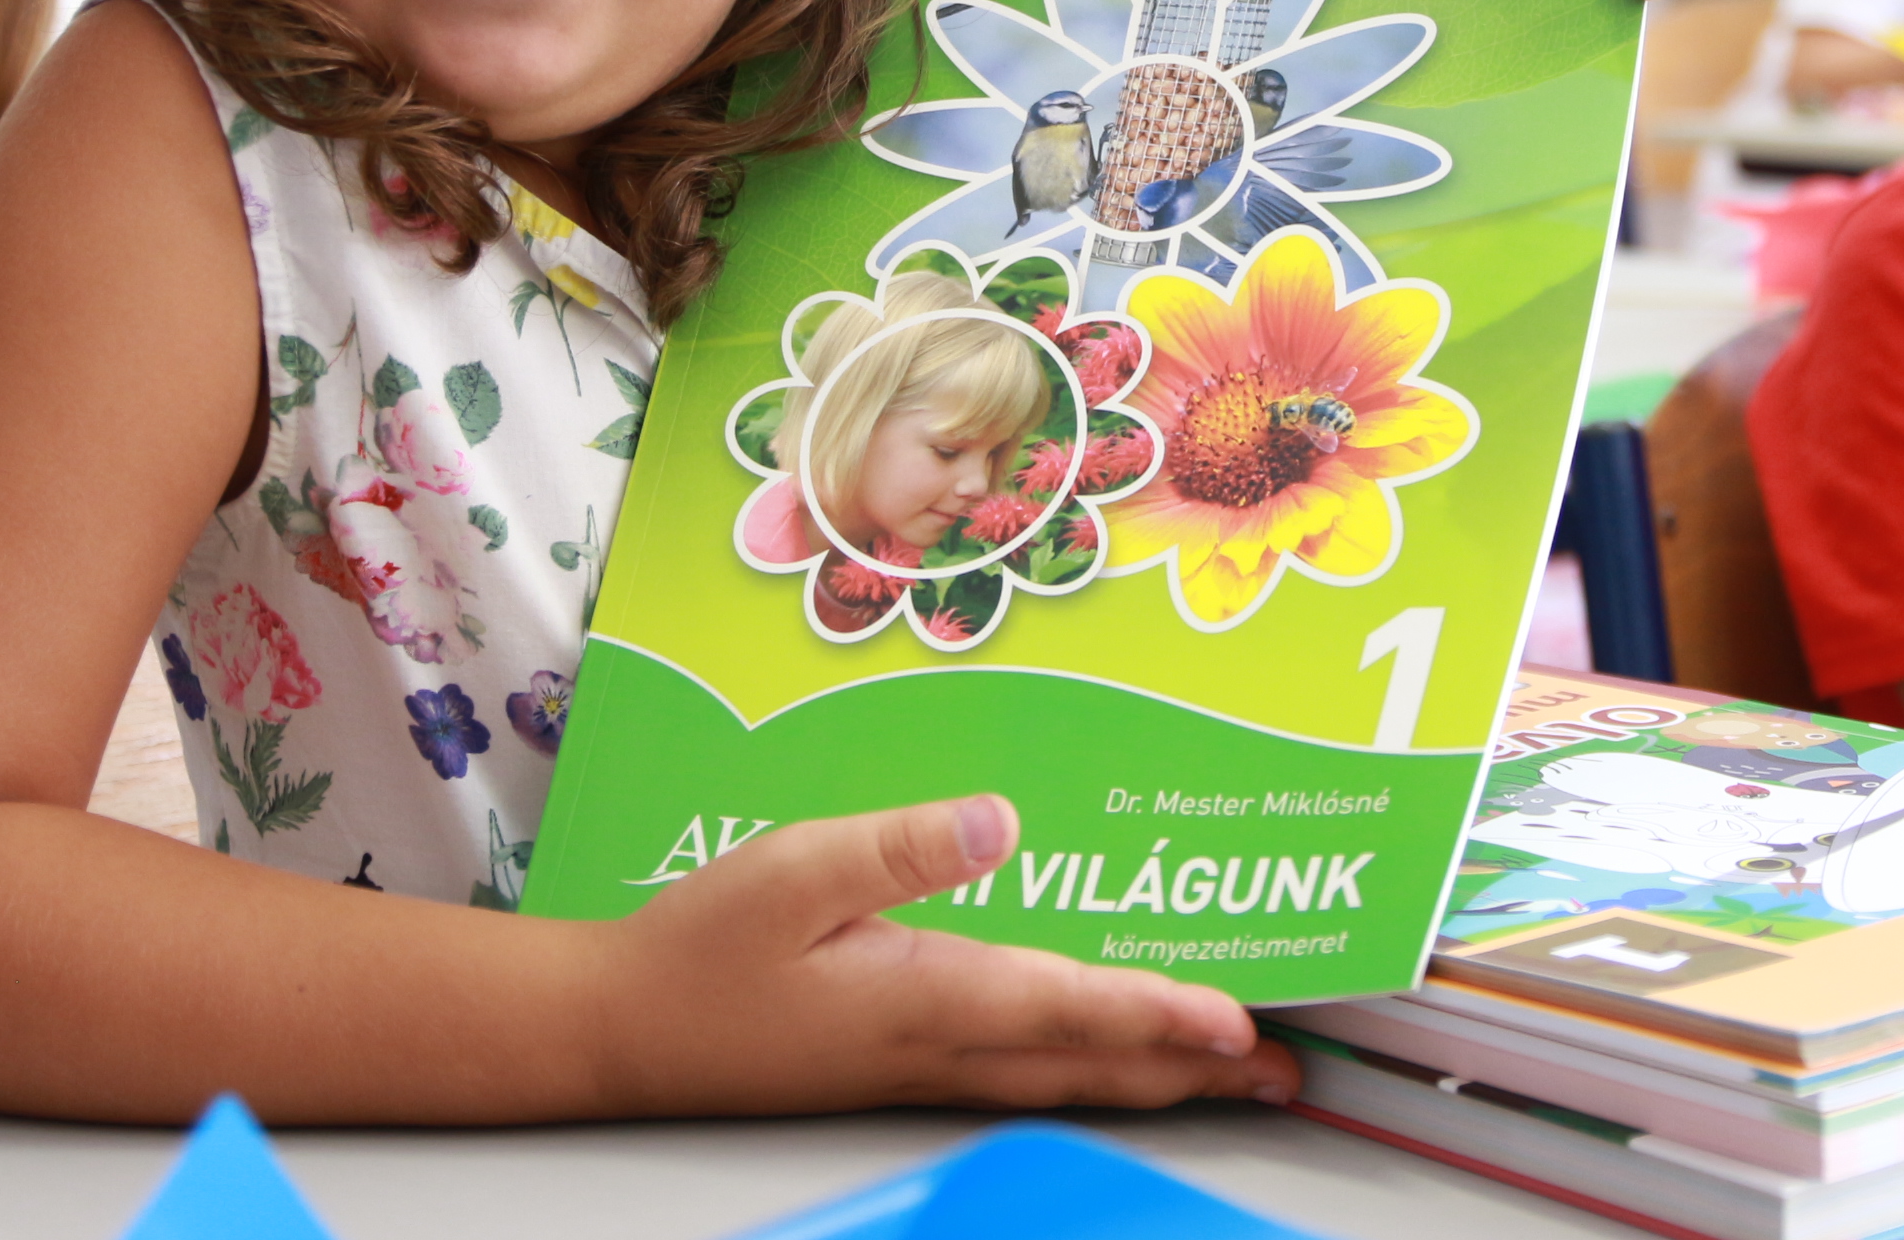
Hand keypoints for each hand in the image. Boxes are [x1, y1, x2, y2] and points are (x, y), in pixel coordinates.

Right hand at [605, 794, 1297, 1113]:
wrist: (619, 1034)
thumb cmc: (700, 952)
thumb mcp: (794, 871)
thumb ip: (901, 847)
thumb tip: (1002, 820)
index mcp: (925, 997)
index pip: (1071, 1007)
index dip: (1162, 1015)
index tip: (1242, 1024)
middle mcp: (940, 1048)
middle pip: (1094, 1066)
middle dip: (1196, 1070)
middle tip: (1284, 1075)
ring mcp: (922, 1071)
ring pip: (1068, 1082)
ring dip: (1155, 1079)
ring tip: (1229, 1076)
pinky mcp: (901, 1071)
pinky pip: (1026, 1079)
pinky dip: (1090, 1072)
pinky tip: (1103, 1059)